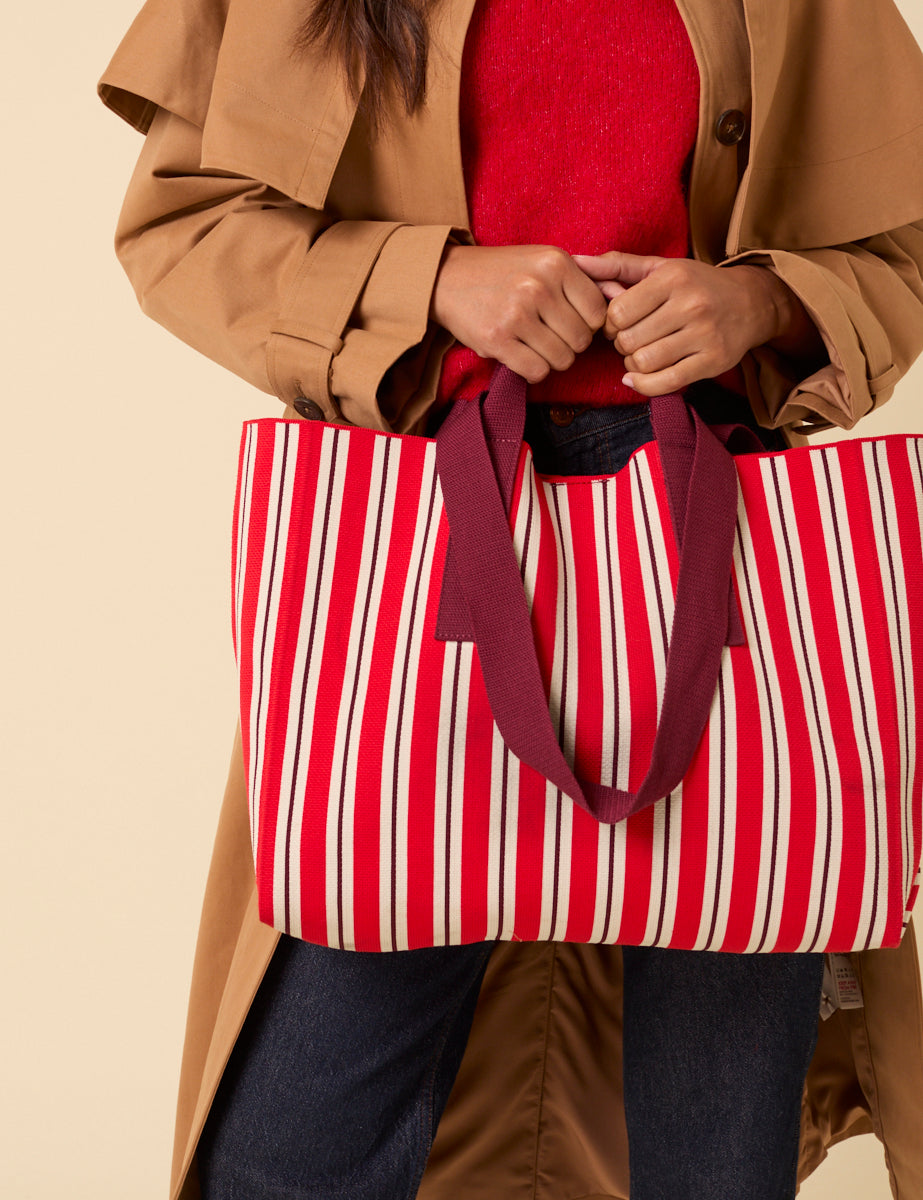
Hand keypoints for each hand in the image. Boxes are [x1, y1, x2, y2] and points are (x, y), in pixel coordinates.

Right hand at [429, 244, 608, 383]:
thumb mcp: (545, 260)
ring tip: (535, 343)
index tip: (570, 321)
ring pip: (562, 360)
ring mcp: (517, 314)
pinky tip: (522, 354)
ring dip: (552, 359)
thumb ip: (585, 278)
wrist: (447, 278)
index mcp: (556, 263)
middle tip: (550, 335)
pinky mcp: (498, 340)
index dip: (588, 324)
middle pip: (582, 340)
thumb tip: (624, 297)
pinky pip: (537, 371)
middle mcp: (538, 286)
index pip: (597, 312)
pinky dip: (534, 370)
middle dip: (570, 344)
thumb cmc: (503, 271)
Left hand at [572, 252, 819, 396]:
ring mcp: (704, 335)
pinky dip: (643, 384)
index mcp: (673, 278)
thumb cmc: (696, 284)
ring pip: (643, 362)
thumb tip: (576, 261)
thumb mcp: (660, 267)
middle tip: (630, 338)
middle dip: (620, 344)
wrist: (752, 303)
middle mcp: (691, 305)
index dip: (608, 323)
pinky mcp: (712, 361)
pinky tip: (638, 377)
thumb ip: (617, 266)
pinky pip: (665, 383)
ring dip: (632, 363)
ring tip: (640, 353)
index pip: (617, 313)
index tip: (618, 323)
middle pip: (627, 340)